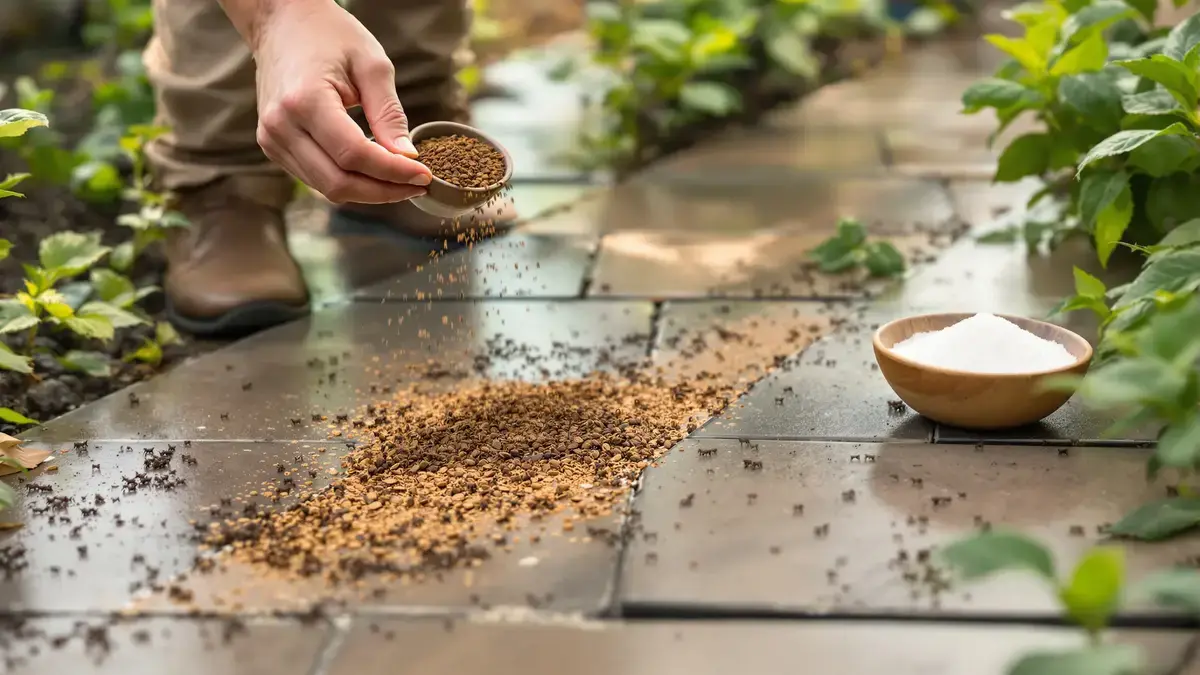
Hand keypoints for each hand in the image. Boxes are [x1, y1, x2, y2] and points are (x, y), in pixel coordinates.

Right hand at [250, 0, 431, 203]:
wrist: (281, 23)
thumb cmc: (329, 36)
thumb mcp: (371, 65)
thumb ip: (389, 113)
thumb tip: (407, 157)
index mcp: (304, 100)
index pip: (354, 155)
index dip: (393, 172)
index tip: (424, 175)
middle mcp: (281, 126)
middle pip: (339, 182)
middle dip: (384, 191)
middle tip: (417, 185)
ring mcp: (272, 139)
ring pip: (327, 188)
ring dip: (368, 191)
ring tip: (400, 181)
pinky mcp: (273, 146)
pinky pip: (316, 178)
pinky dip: (348, 182)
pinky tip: (372, 171)